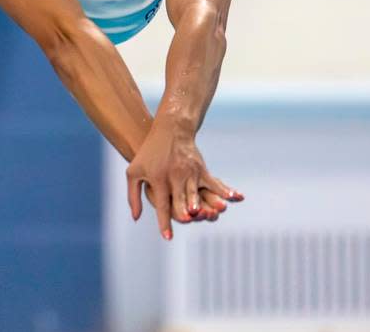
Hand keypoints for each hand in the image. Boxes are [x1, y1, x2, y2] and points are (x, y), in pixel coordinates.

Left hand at [126, 121, 242, 239]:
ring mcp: (188, 173)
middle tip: (188, 219)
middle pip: (179, 198)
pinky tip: (236, 198)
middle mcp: (173, 177)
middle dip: (184, 210)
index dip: (164, 221)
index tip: (167, 237)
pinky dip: (226, 191)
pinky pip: (214, 183)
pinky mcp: (201, 169)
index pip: (161, 205)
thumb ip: (133, 196)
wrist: (168, 131)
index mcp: (157, 180)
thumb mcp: (134, 172)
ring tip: (208, 212)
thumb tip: (136, 218)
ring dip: (202, 202)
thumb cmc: (148, 156)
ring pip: (196, 192)